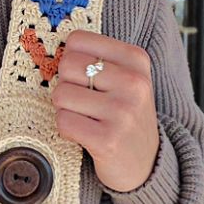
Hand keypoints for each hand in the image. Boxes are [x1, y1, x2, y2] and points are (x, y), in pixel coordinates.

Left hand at [51, 28, 160, 192]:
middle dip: (66, 85)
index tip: (86, 78)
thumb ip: (95, 58)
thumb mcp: (125, 79)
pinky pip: (63, 121)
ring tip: (86, 118)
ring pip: (61, 94)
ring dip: (65, 109)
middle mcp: (133, 82)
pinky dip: (66, 129)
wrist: (146, 162)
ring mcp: (122, 111)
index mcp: (136, 59)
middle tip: (83, 102)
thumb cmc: (125, 115)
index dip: (71, 60)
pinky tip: (84, 134)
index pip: (77, 40)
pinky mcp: (108, 139)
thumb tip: (56, 49)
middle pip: (66, 65)